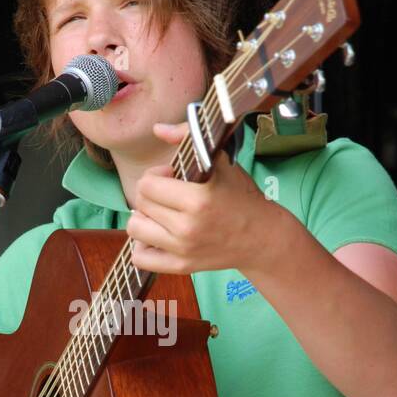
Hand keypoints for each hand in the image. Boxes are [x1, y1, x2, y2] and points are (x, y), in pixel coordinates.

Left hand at [124, 121, 276, 275]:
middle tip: (169, 194)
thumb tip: (158, 129)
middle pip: (140, 204)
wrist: (261, 237)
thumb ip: (188, 137)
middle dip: (150, 194)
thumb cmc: (241, 197)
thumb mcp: (221, 162)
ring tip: (162, 213)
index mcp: (198, 199)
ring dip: (144, 217)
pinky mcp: (181, 267)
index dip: (156, 176)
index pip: (147, 185)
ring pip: (135, 229)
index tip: (172, 177)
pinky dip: (142, 245)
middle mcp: (187, 228)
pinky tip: (157, 235)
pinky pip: (140, 258)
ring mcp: (183, 250)